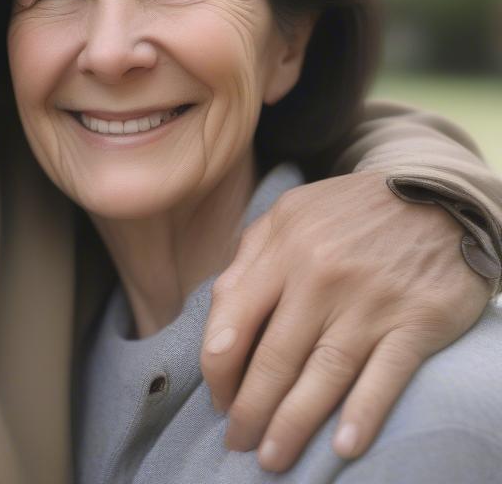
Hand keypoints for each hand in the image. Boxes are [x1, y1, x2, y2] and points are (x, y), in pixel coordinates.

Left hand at [201, 170, 491, 472]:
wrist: (435, 196)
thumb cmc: (348, 213)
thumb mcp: (289, 215)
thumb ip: (250, 258)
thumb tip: (219, 313)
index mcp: (282, 247)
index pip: (233, 318)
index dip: (219, 367)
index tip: (218, 399)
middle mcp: (320, 275)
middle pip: (275, 356)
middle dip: (250, 407)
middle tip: (237, 442)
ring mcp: (369, 300)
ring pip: (322, 374)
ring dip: (293, 423)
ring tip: (272, 457)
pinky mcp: (416, 321)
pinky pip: (385, 376)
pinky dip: (363, 415)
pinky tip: (343, 446)